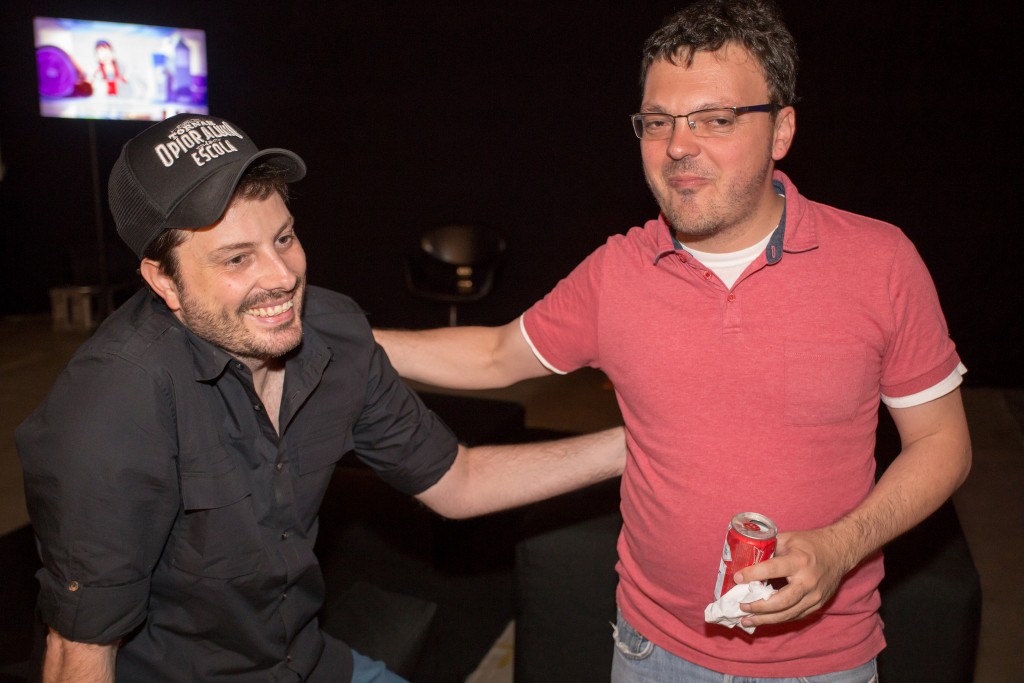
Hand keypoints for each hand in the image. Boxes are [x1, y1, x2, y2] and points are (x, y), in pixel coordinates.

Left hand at [732, 528, 852, 627]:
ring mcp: (815, 596)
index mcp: (799, 561)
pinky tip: (764, 620)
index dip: (752, 575)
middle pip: (780, 601)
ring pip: (788, 614)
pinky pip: (795, 616)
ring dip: (765, 619)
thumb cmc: (810, 543)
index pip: (772, 570)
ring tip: (746, 620)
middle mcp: (808, 581)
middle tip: (741, 606)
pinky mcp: (818, 605)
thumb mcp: (788, 539)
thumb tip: (745, 560)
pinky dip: (778, 619)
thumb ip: (769, 549)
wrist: (839, 552)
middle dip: (758, 607)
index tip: (737, 578)